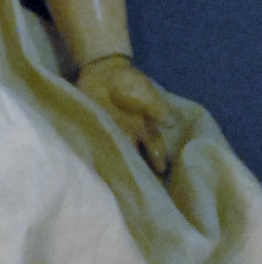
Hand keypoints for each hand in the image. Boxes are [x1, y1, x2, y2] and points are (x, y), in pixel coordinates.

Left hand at [76, 54, 175, 175]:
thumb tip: (170, 122)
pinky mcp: (93, 130)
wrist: (101, 72)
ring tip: (118, 186)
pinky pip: (96, 147)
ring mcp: (110, 134)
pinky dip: (96, 157)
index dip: (158, 160)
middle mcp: (128, 135)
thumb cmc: (127, 81)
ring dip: (117, 167)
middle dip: (138, 172)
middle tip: (140, 191)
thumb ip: (155, 107)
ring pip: (116, 155)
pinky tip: (95, 170)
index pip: (154, 147)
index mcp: (143, 127)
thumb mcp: (145, 92)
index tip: (162, 174)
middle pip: (135, 157)